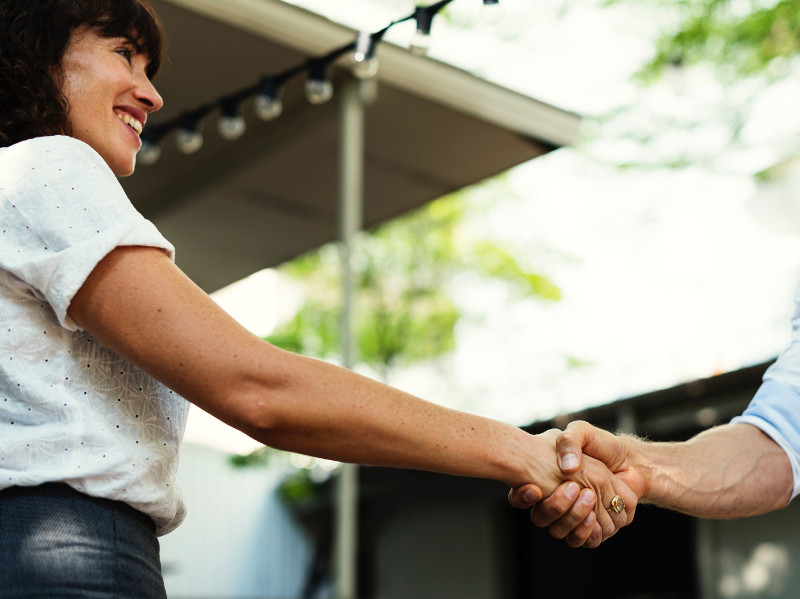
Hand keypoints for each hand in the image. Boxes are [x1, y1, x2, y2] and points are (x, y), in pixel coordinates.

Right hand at [509, 428, 637, 546]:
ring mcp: (572, 516)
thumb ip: (569, 441)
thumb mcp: (581, 432)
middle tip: (574, 487)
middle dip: (555, 506)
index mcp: (544, 479)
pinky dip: (586, 531)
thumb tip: (566, 468)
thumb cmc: (600, 445)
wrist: (628, 460)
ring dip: (572, 516)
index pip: (521, 496)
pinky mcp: (592, 528)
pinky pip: (582, 541)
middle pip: (541, 518)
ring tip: (588, 497)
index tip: (534, 488)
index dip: (522, 497)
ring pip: (560, 531)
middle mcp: (554, 501)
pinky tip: (593, 515)